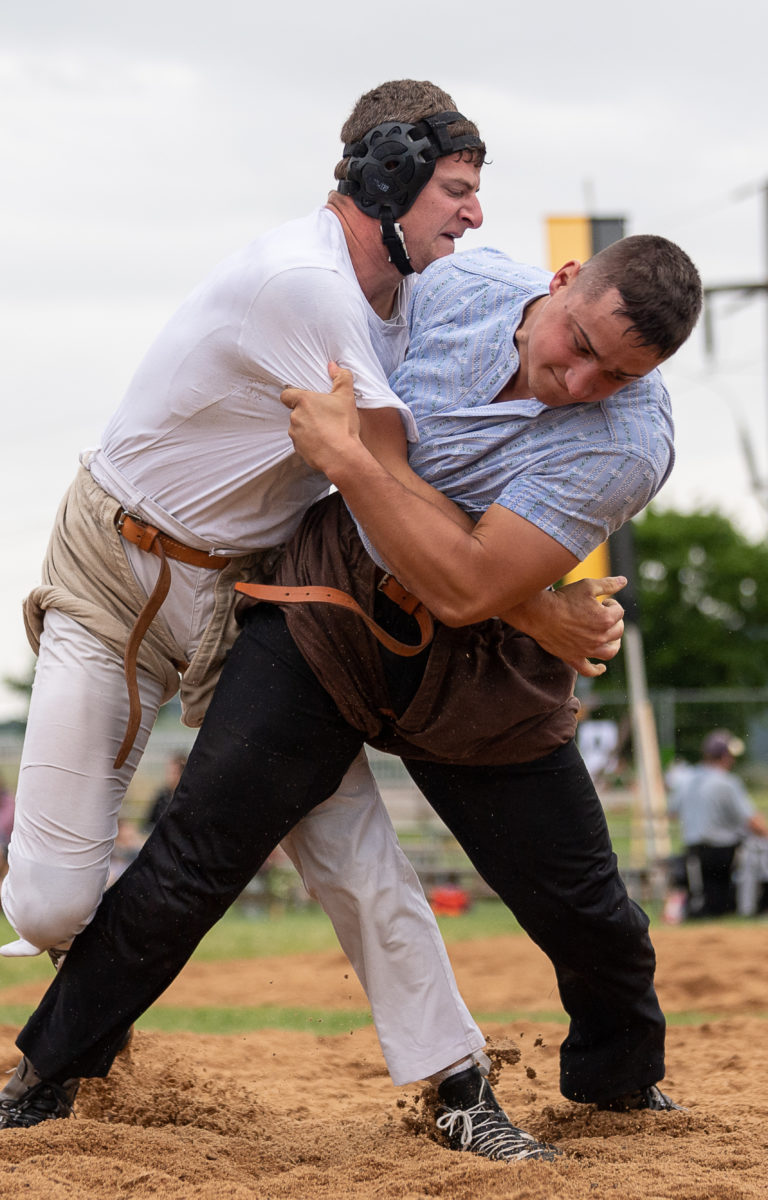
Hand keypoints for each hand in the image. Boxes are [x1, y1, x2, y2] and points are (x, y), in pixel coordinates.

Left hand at [280, 362, 360, 472]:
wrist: (342, 456)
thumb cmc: (343, 426)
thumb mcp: (347, 397)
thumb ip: (341, 377)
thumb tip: (333, 365)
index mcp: (303, 401)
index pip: (286, 394)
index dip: (293, 396)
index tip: (304, 400)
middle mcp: (295, 417)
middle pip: (296, 412)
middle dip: (307, 414)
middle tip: (324, 417)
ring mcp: (295, 434)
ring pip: (298, 428)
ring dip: (308, 429)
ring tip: (326, 432)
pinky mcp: (298, 449)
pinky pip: (302, 443)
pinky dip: (311, 443)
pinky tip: (325, 443)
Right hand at [506, 576, 625, 677]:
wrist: (539, 613)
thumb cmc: (564, 598)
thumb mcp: (588, 586)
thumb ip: (608, 584)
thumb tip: (624, 580)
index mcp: (606, 619)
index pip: (619, 612)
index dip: (611, 604)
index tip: (601, 600)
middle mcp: (600, 637)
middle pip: (618, 631)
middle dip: (614, 620)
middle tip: (602, 613)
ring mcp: (587, 650)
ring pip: (610, 652)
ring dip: (614, 644)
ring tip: (611, 637)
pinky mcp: (574, 658)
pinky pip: (589, 670)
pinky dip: (597, 670)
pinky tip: (602, 668)